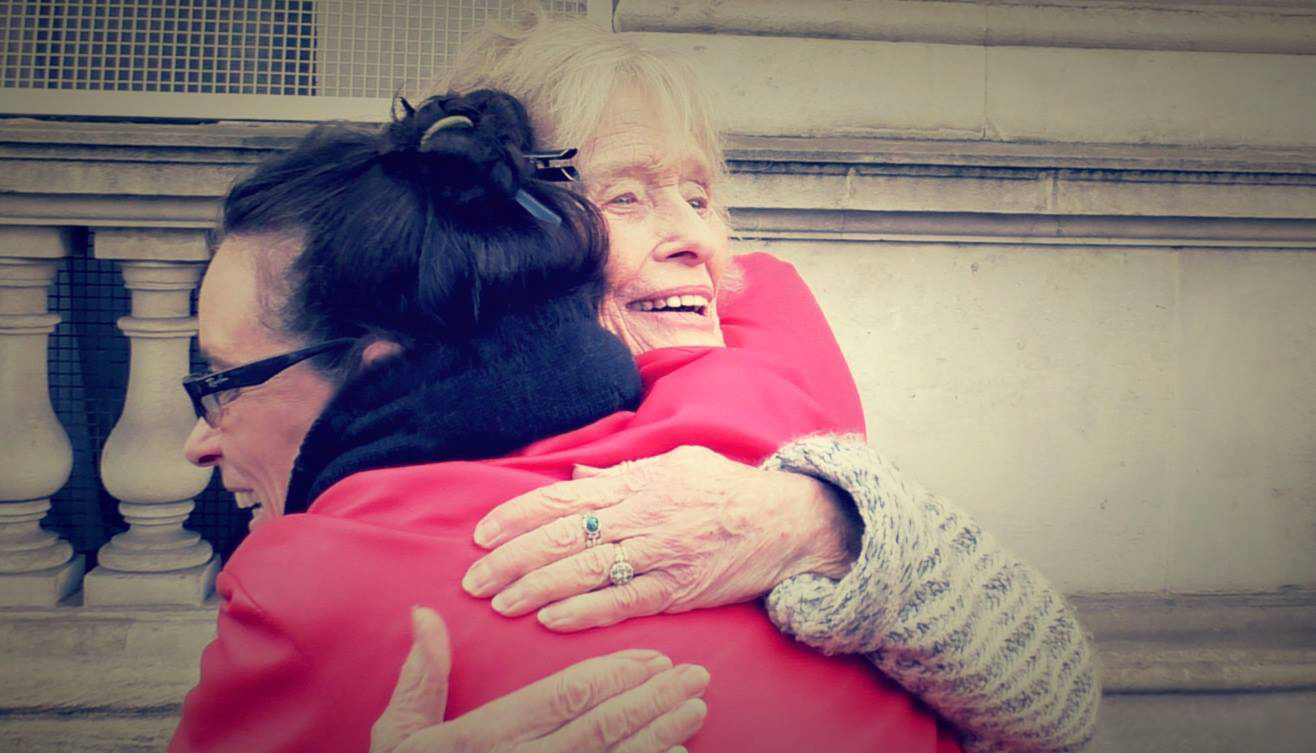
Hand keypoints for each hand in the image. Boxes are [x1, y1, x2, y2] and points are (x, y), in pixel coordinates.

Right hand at [372, 607, 708, 752]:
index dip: (615, 673)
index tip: (653, 655)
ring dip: (662, 732)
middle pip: (603, 726)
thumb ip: (421, 678)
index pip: (565, 696)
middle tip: (695, 674)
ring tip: (697, 708)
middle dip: (654, 697)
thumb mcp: (400, 738)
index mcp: (488, 738)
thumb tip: (425, 613)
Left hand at [461, 446, 857, 630]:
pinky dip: (583, 612)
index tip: (481, 535)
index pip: (561, 499)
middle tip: (474, 580)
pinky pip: (622, 603)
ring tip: (500, 603)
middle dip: (512, 559)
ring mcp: (658, 554)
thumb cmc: (725, 490)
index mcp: (634, 484)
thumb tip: (577, 476)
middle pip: (561, 537)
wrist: (784, 521)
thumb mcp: (673, 464)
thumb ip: (621, 474)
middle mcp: (640, 516)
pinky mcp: (677, 589)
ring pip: (583, 571)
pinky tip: (549, 620)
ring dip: (536, 589)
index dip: (515, 516)